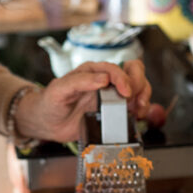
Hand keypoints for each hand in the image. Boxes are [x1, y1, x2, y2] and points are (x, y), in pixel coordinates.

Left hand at [15, 59, 151, 143]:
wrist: (47, 123)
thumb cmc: (51, 103)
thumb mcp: (59, 90)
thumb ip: (79, 81)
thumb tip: (103, 78)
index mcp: (91, 71)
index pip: (114, 68)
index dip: (122, 79)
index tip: (125, 93)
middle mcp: (105, 80)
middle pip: (133, 70)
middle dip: (139, 83)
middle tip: (134, 99)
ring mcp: (112, 94)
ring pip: (138, 85)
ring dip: (144, 94)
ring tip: (139, 108)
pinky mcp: (115, 109)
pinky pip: (135, 103)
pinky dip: (141, 107)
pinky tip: (137, 115)